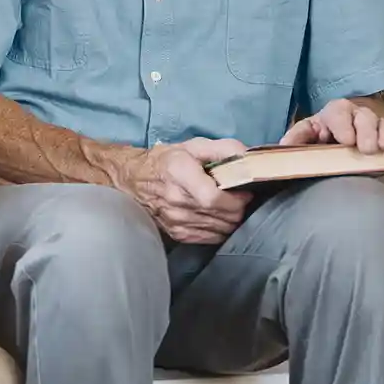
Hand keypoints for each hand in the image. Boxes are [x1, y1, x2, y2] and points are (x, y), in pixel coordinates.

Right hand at [118, 137, 251, 244]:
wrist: (133, 179)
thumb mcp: (194, 145)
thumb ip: (225, 149)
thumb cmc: (167, 160)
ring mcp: (176, 220)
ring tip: (226, 205)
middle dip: (238, 207)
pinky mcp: (178, 234)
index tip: (244, 191)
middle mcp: (176, 200)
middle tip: (237, 196)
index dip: (236, 198)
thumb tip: (250, 159)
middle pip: (224, 216)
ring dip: (230, 218)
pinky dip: (220, 228)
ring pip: (222, 229)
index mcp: (180, 173)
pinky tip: (215, 216)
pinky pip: (212, 238)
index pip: (214, 198)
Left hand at [281, 97, 383, 200]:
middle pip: (367, 118)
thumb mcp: (308, 130)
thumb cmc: (324, 131)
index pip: (340, 112)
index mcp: (338, 111)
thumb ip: (297, 137)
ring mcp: (378, 129)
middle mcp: (360, 115)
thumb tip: (282, 147)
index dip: (344, 125)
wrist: (347, 129)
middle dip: (367, 132)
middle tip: (365, 149)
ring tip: (382, 154)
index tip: (346, 140)